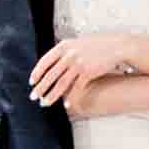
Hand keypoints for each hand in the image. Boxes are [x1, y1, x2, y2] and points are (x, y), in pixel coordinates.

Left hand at [29, 37, 143, 104]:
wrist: (117, 46)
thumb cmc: (97, 45)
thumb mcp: (77, 43)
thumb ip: (64, 52)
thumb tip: (52, 64)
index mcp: (63, 46)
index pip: (44, 61)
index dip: (36, 73)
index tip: (31, 82)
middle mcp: (68, 54)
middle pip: (50, 75)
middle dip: (40, 88)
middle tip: (33, 97)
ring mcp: (78, 63)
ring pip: (60, 83)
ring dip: (51, 95)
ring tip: (45, 103)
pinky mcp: (88, 72)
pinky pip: (76, 88)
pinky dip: (70, 97)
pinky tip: (67, 104)